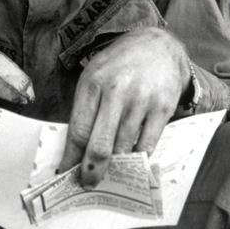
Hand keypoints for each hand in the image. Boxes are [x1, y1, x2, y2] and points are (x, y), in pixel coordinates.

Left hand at [58, 27, 189, 188]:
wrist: (158, 45)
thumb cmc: (120, 65)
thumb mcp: (94, 75)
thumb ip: (85, 108)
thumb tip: (75, 150)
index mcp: (93, 82)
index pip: (78, 130)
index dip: (71, 157)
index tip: (66, 173)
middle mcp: (116, 90)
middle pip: (100, 144)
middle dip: (91, 171)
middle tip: (88, 183)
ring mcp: (142, 99)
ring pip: (124, 148)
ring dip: (115, 167)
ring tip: (109, 174)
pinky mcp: (163, 107)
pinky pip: (147, 145)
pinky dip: (138, 158)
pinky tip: (131, 161)